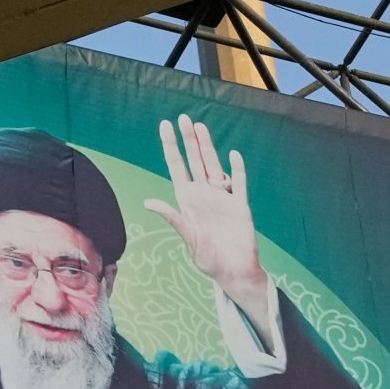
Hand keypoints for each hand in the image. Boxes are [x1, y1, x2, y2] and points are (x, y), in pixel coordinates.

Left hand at [145, 114, 272, 322]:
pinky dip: (238, 170)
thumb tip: (149, 202)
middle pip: (196, 160)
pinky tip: (234, 155)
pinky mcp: (240, 205)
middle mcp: (204, 194)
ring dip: (208, 147)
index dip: (171, 147)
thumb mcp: (187, 237)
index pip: (177, 167)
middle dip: (189, 139)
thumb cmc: (208, 258)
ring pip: (215, 165)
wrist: (233, 271)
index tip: (165, 127)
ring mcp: (222, 197)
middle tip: (183, 117)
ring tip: (200, 127)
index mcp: (187, 200)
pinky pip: (240, 183)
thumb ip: (172, 217)